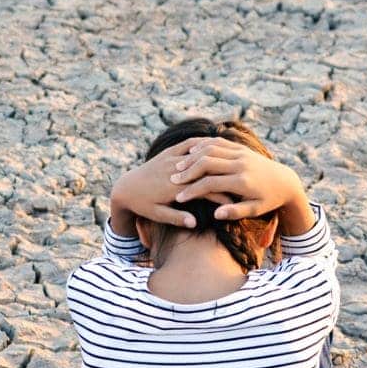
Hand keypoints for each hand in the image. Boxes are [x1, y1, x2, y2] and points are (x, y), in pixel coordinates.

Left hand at [109, 143, 237, 228]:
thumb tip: (195, 223)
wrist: (126, 187)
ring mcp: (171, 159)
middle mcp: (175, 172)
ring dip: (215, 159)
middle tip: (240, 179)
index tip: (236, 200)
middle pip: (206, 172)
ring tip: (231, 163)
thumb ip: (177, 218)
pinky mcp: (168, 152)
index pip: (205, 190)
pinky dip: (201, 144)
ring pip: (198, 156)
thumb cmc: (143, 205)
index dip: (222, 195)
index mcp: (175, 189)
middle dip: (223, 176)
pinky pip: (188, 144)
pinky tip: (214, 147)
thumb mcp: (158, 215)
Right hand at [168, 136, 304, 221]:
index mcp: (243, 182)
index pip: (210, 184)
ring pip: (210, 149)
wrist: (285, 181)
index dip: (193, 191)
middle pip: (207, 162)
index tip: (180, 198)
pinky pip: (218, 142)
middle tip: (173, 180)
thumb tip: (216, 215)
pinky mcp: (241, 147)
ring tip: (179, 167)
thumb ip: (235, 212)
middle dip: (188, 171)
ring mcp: (241, 153)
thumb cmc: (269, 200)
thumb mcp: (255, 210)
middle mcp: (241, 164)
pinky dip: (203, 146)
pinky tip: (192, 154)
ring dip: (193, 157)